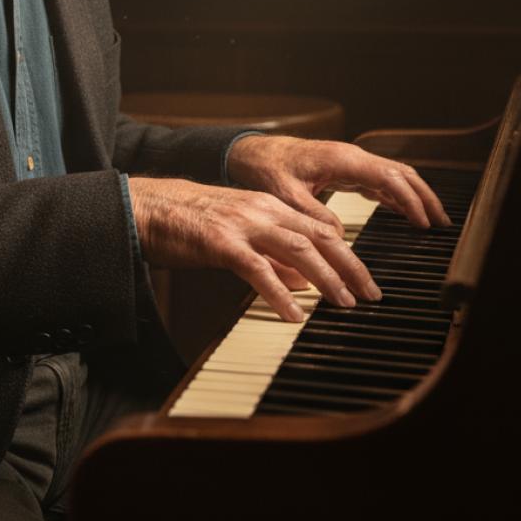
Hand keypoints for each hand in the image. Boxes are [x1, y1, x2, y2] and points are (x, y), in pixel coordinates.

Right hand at [127, 175, 381, 322]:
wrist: (149, 208)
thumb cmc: (192, 222)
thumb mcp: (240, 232)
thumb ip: (272, 254)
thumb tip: (304, 280)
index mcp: (269, 206)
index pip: (321, 229)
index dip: (349, 254)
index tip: (367, 280)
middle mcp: (262, 210)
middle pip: (318, 237)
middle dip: (350, 266)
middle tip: (371, 294)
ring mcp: (242, 225)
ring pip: (297, 249)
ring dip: (326, 278)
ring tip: (344, 303)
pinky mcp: (221, 243)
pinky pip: (257, 269)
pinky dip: (279, 293)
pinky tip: (293, 314)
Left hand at [227, 135, 450, 230]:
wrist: (253, 153)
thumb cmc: (267, 168)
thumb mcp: (286, 194)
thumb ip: (313, 214)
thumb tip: (339, 238)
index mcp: (341, 159)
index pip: (388, 177)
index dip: (409, 200)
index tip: (424, 223)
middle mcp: (351, 157)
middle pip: (399, 174)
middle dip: (423, 197)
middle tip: (441, 224)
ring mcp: (350, 162)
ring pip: (392, 175)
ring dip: (413, 196)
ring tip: (430, 221)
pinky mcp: (345, 169)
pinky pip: (378, 180)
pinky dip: (395, 195)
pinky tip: (401, 212)